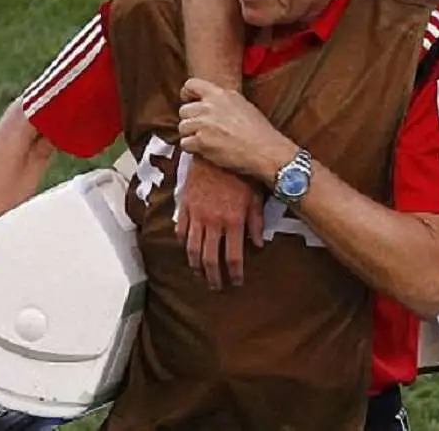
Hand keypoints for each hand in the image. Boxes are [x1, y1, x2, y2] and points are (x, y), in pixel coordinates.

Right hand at [174, 157, 264, 288]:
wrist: (215, 153)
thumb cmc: (240, 172)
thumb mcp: (255, 196)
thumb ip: (256, 222)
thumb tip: (258, 244)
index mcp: (233, 221)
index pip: (233, 257)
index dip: (234, 274)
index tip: (236, 282)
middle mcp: (213, 223)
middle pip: (210, 259)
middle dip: (213, 277)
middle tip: (216, 286)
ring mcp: (196, 216)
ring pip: (192, 250)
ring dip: (196, 266)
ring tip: (200, 274)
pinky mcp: (185, 208)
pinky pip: (181, 231)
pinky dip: (183, 244)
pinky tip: (187, 250)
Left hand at [178, 77, 296, 183]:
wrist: (266, 150)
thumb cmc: (259, 131)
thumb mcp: (243, 105)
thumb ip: (223, 102)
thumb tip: (209, 105)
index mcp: (221, 94)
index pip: (191, 85)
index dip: (187, 94)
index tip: (190, 101)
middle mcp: (210, 106)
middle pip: (184, 110)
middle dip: (190, 121)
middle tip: (202, 129)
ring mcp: (204, 123)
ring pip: (182, 127)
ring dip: (191, 135)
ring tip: (206, 141)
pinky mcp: (201, 141)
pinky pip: (185, 144)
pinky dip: (193, 149)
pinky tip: (206, 150)